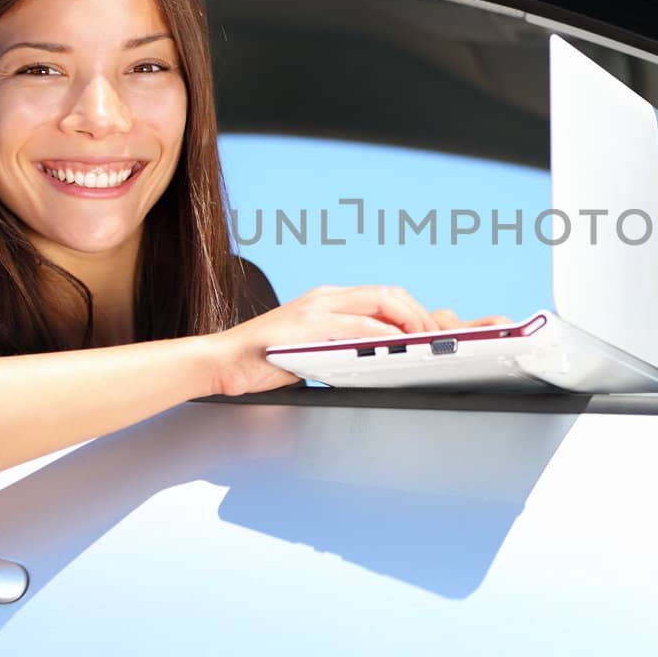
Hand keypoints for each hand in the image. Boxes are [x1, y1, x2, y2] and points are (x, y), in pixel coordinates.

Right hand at [208, 285, 509, 396]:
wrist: (222, 362)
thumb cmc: (264, 360)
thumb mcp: (312, 348)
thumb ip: (341, 347)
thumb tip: (377, 363)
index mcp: (330, 300)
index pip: (384, 295)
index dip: (414, 311)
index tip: (431, 334)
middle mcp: (328, 297)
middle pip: (390, 293)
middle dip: (419, 315)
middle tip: (435, 341)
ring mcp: (318, 308)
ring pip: (379, 304)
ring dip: (409, 324)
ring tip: (425, 345)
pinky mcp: (308, 327)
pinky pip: (355, 327)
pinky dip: (381, 336)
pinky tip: (394, 350)